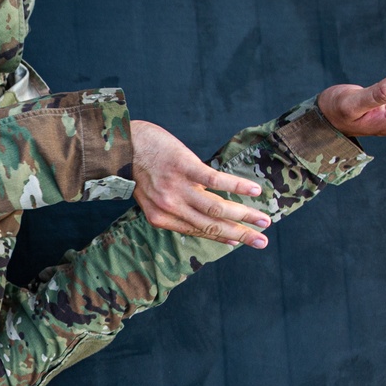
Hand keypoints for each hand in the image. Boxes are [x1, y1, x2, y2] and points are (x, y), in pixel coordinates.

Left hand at [131, 120, 271, 248]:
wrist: (122, 143)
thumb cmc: (137, 168)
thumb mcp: (148, 196)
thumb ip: (170, 208)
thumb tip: (194, 214)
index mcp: (161, 217)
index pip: (197, 231)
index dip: (220, 237)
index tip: (237, 242)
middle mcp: (170, 207)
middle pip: (212, 225)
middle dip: (240, 234)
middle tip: (262, 241)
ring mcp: (178, 188)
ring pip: (217, 208)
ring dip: (244, 215)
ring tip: (264, 220)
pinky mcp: (185, 167)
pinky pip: (216, 181)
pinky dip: (237, 187)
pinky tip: (255, 191)